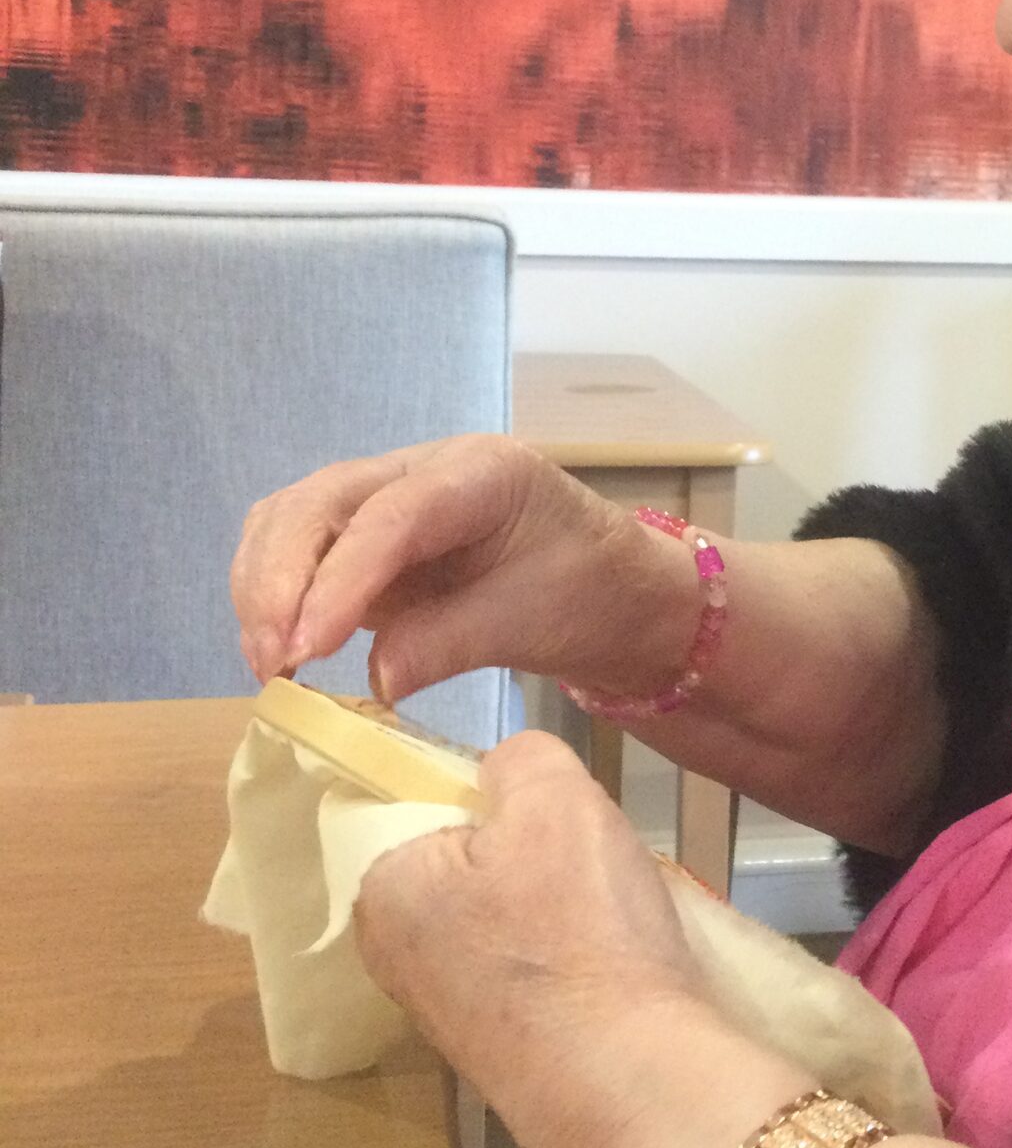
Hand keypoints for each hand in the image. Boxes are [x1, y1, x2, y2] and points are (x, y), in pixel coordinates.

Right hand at [229, 434, 701, 704]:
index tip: (305, 647)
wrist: (612, 589)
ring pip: (292, 519)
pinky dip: (275, 596)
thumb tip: (374, 678)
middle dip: (279, 579)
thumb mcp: (533, 619)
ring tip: (269, 663)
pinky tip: (279, 650)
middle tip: (272, 661)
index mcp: (480, 472)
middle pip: (318, 502)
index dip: (338, 579)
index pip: (388, 515)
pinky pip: (299, 550)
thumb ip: (451, 641)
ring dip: (264, 587)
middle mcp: (420, 469)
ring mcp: (385, 498)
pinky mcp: (364, 537)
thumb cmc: (587, 591)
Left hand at [353, 733, 813, 1147]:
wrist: (634, 1084)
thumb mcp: (557, 798)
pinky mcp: (497, 1048)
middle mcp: (390, 954)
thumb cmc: (583, 933)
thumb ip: (520, 756)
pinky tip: (612, 954)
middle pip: (465, 856)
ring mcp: (442, 1009)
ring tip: (611, 906)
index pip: (418, 797)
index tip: (550, 806)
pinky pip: (530, 965)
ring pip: (504, 911)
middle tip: (588, 853)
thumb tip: (506, 774)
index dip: (489, 788)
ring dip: (558, 898)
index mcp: (379, 886)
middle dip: (529, 846)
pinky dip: (569, 951)